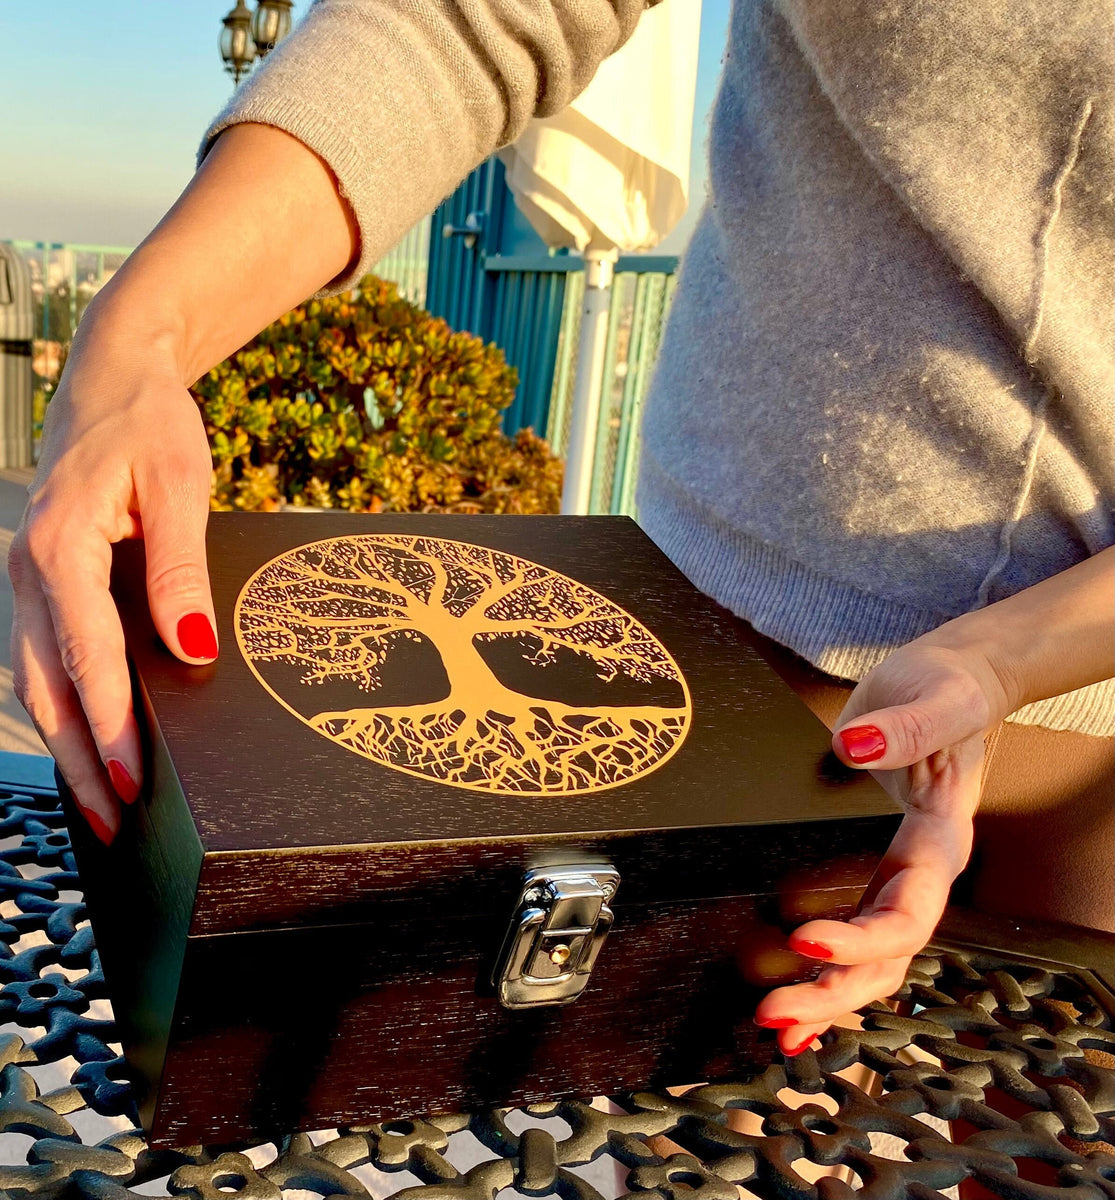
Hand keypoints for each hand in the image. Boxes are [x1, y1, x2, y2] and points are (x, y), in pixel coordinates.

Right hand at [7, 124, 356, 845]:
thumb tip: (191, 650)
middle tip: (112, 828)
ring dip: (64, 745)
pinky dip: (61, 707)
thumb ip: (180, 570)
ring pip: (36, 680)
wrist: (112, 379)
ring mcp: (26, 579)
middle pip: (48, 685)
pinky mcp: (42, 582)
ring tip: (99, 808)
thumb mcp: (180, 485)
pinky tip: (86, 742)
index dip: (109, 724)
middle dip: (78, 760)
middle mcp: (28, 571)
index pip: (86, 655)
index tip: (133, 781)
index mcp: (59, 548)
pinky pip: (43, 658)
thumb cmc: (150, 425)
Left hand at [753, 636, 1012, 1055]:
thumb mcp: (933, 697)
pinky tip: (791, 1002)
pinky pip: (850, 932)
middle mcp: (920, 869)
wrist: (947, 681)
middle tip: (775, 1013)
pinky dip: (823, 972)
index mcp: (941, 839)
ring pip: (870, 958)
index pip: (909, 908)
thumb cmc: (944, 687)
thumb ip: (903, 727)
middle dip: (834, 989)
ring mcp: (895, 874)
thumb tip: (854, 747)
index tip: (806, 939)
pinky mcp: (869, 867)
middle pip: (888, 954)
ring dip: (825, 996)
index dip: (862, 935)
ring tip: (776, 1027)